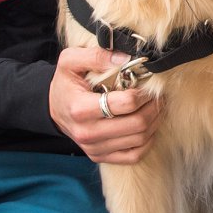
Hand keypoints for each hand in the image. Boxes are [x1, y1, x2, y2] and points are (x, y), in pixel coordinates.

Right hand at [51, 46, 162, 163]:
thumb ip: (96, 56)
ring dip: (154, 122)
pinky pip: (134, 156)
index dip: (143, 92)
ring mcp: (94, 148)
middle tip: (157, 96)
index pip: (126, 103)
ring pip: (140, 140)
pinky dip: (147, 141)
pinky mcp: (100, 157)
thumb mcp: (71, 61)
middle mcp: (87, 133)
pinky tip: (147, 126)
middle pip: (137, 124)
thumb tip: (126, 59)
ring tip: (154, 107)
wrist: (55, 108)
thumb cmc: (66, 83)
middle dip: (153, 107)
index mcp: (81, 109)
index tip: (147, 85)